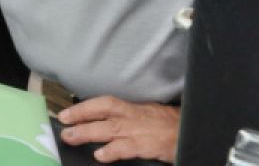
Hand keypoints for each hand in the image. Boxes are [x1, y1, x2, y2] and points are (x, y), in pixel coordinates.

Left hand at [58, 95, 179, 162]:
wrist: (196, 132)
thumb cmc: (171, 126)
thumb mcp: (148, 116)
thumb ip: (127, 119)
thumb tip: (103, 124)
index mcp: (133, 109)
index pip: (104, 103)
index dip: (83, 107)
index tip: (65, 113)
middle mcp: (134, 116)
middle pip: (103, 112)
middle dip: (80, 116)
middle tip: (62, 123)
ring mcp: (140, 130)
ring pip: (110, 128)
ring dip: (88, 132)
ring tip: (71, 137)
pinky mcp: (149, 145)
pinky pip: (127, 147)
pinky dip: (112, 151)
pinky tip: (100, 156)